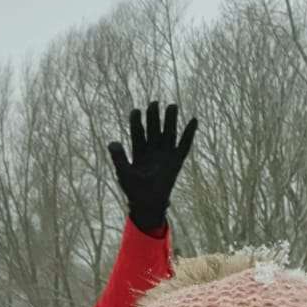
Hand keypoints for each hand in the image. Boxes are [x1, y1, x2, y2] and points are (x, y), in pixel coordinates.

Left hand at [107, 101, 197, 232]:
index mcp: (139, 152)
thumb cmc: (133, 190)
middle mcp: (153, 151)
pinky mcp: (177, 160)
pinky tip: (193, 120)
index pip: (138, 133)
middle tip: (154, 103)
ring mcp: (165, 154)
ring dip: (170, 120)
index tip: (136, 110)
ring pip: (168, 133)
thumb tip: (112, 142)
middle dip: (154, 117)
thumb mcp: (123, 172)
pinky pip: (185, 145)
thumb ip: (118, 157)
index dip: (136, 122)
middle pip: (154, 130)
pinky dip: (189, 134)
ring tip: (172, 106)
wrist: (148, 204)